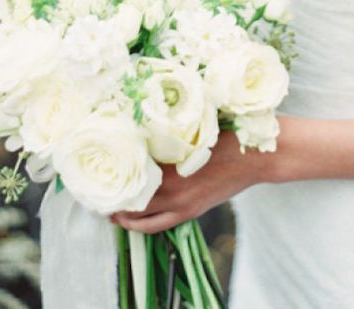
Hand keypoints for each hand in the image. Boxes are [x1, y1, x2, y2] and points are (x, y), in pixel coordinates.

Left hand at [110, 129, 270, 233]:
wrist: (255, 158)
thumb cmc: (228, 136)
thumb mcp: (195, 130)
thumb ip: (170, 135)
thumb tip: (145, 128)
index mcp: (172, 160)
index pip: (132, 169)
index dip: (114, 170)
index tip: (100, 167)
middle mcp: (173, 185)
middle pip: (131, 196)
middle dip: (113, 196)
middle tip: (97, 192)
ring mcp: (182, 202)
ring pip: (141, 216)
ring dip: (122, 214)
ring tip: (108, 209)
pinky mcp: (191, 211)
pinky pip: (157, 225)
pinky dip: (140, 225)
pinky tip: (131, 221)